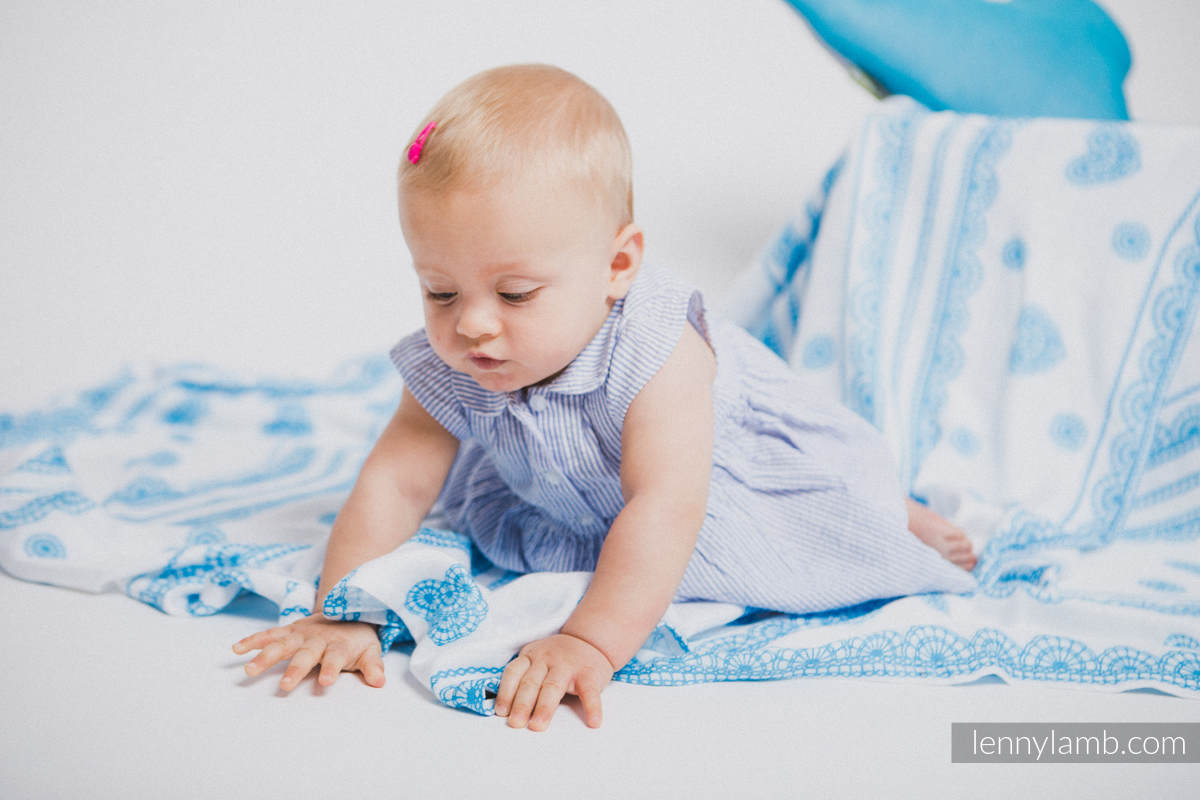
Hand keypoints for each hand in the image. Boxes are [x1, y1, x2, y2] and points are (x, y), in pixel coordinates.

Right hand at [232, 616, 384, 692]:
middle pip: (305, 654)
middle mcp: (317, 639)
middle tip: (285, 686)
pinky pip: (268, 634)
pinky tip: (236, 649)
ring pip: (281, 645)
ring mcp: (300, 634)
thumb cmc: (358, 639)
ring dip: (265, 656)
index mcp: (339, 646)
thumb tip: (380, 682)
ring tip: (249, 671)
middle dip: (295, 669)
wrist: (347, 611)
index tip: (326, 682)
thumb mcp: (371, 651)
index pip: (336, 658)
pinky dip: (253, 640)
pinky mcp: (288, 630)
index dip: (331, 669)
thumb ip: (373, 666)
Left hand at [494, 633, 613, 730]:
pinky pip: (589, 692)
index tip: (501, 713)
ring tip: (538, 726)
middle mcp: (547, 659)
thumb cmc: (558, 658)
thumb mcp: (537, 659)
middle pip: (531, 682)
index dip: (506, 693)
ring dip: (544, 707)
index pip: (513, 673)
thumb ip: (524, 678)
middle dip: (522, 704)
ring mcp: (568, 666)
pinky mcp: (589, 674)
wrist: (591, 640)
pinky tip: (593, 722)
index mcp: (531, 656)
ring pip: (553, 687)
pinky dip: (592, 707)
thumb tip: (507, 712)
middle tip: (515, 723)